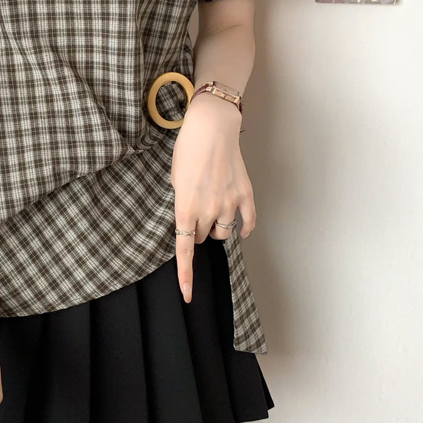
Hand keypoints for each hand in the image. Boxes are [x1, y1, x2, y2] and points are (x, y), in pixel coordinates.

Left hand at [170, 94, 255, 302]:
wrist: (211, 128)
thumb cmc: (187, 149)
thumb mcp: (174, 178)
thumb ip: (182, 201)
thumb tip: (190, 215)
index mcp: (185, 208)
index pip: (185, 250)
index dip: (186, 275)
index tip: (187, 294)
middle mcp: (208, 211)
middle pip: (204, 238)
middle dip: (199, 229)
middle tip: (197, 208)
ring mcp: (229, 204)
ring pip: (224, 232)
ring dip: (218, 226)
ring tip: (214, 207)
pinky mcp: (245, 196)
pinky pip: (247, 223)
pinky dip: (243, 228)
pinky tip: (241, 227)